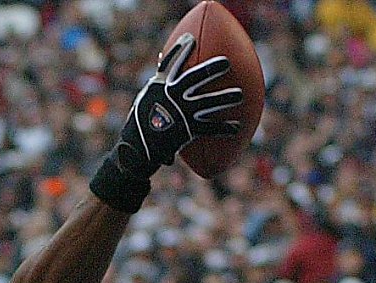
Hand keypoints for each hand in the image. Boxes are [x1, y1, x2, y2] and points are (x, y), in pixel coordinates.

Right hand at [117, 34, 244, 174]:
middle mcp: (171, 97)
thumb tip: (163, 59)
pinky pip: (210, 128)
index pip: (170, 65)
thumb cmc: (140, 124)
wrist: (136, 150)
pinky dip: (224, 128)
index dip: (180, 51)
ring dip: (224, 98)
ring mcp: (180, 113)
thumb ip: (157, 82)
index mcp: (159, 88)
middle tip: (226, 63)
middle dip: (210, 69)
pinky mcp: (187, 130)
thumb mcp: (144, 99)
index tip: (190, 39)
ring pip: (207, 102)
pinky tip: (237, 127)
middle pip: (194, 78)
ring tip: (239, 95)